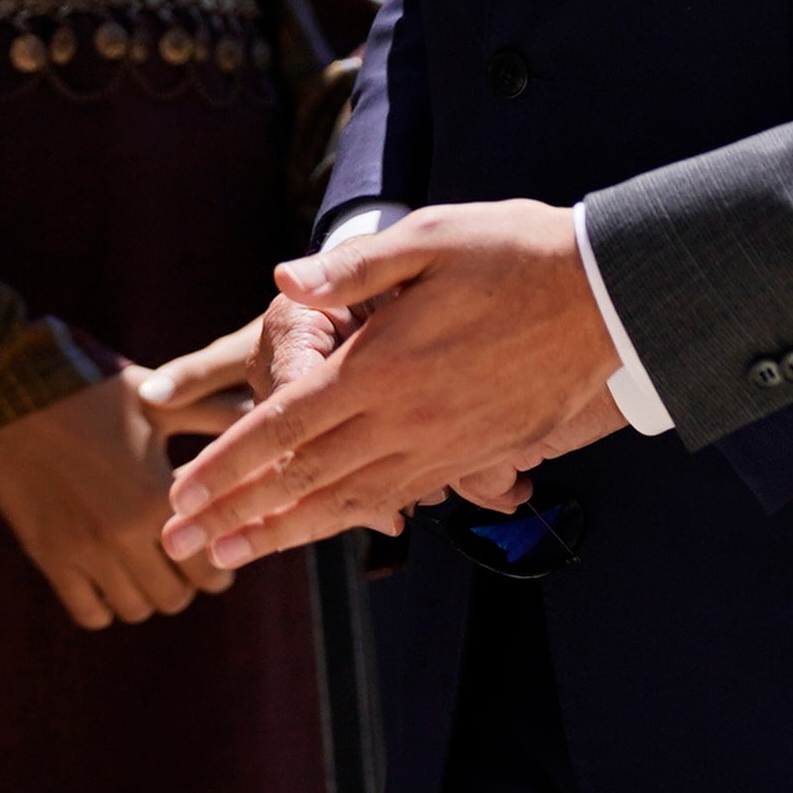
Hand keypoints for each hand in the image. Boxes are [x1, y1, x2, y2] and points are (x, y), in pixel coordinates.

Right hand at [0, 372, 237, 630]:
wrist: (11, 390)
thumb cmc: (94, 390)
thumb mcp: (160, 401)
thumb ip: (216, 416)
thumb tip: (267, 415)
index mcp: (161, 495)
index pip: (211, 564)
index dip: (219, 559)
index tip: (214, 545)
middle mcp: (126, 533)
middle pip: (176, 596)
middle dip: (184, 581)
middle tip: (180, 557)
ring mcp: (85, 551)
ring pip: (136, 608)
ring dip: (146, 593)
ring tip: (144, 565)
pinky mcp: (50, 557)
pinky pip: (90, 614)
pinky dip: (104, 605)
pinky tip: (106, 576)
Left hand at [160, 200, 625, 571]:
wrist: (617, 301)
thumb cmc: (521, 254)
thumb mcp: (434, 236)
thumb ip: (354, 264)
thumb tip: (285, 282)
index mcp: (383, 366)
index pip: (284, 430)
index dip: (226, 468)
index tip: (180, 496)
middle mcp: (406, 420)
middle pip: (301, 481)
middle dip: (232, 515)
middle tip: (176, 544)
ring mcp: (443, 447)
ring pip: (346, 503)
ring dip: (281, 532)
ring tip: (229, 556)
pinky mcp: (474, 457)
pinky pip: (397, 499)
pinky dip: (347, 520)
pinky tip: (320, 528)